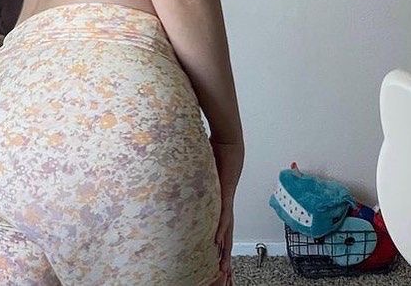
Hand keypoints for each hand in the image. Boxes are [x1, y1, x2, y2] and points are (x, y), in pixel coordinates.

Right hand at [210, 138, 243, 283]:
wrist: (229, 139)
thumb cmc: (218, 150)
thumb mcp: (204, 169)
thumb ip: (196, 176)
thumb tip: (181, 176)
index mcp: (220, 199)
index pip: (220, 224)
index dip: (220, 240)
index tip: (217, 256)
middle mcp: (225, 202)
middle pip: (226, 232)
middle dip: (225, 253)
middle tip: (224, 272)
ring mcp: (226, 197)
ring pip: (227, 228)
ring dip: (224, 247)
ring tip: (222, 266)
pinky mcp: (226, 191)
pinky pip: (223, 213)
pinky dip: (221, 227)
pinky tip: (217, 240)